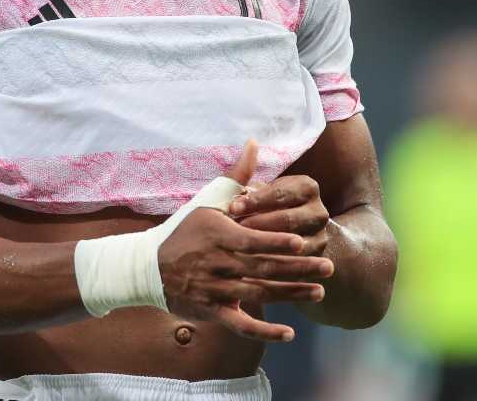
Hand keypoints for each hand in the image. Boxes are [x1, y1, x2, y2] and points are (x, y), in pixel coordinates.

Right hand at [157, 140, 332, 341]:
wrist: (148, 267)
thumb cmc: (185, 228)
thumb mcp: (208, 199)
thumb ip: (237, 176)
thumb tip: (254, 143)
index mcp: (218, 234)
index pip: (250, 240)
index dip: (275, 243)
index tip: (300, 242)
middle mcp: (217, 263)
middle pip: (262, 268)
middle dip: (297, 269)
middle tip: (328, 266)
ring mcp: (215, 289)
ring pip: (258, 294)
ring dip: (291, 294)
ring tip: (320, 292)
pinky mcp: (213, 311)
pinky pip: (241, 324)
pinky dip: (264, 332)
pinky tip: (289, 333)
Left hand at [229, 172, 330, 257]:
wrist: (291, 235)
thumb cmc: (264, 207)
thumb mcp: (258, 190)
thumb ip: (249, 171)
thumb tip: (250, 142)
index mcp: (306, 187)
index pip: (280, 193)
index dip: (254, 200)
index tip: (232, 207)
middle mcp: (319, 210)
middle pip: (288, 219)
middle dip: (258, 225)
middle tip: (234, 231)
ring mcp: (321, 235)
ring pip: (293, 243)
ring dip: (266, 247)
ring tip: (241, 250)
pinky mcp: (317, 258)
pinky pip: (296, 264)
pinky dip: (275, 263)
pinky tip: (252, 267)